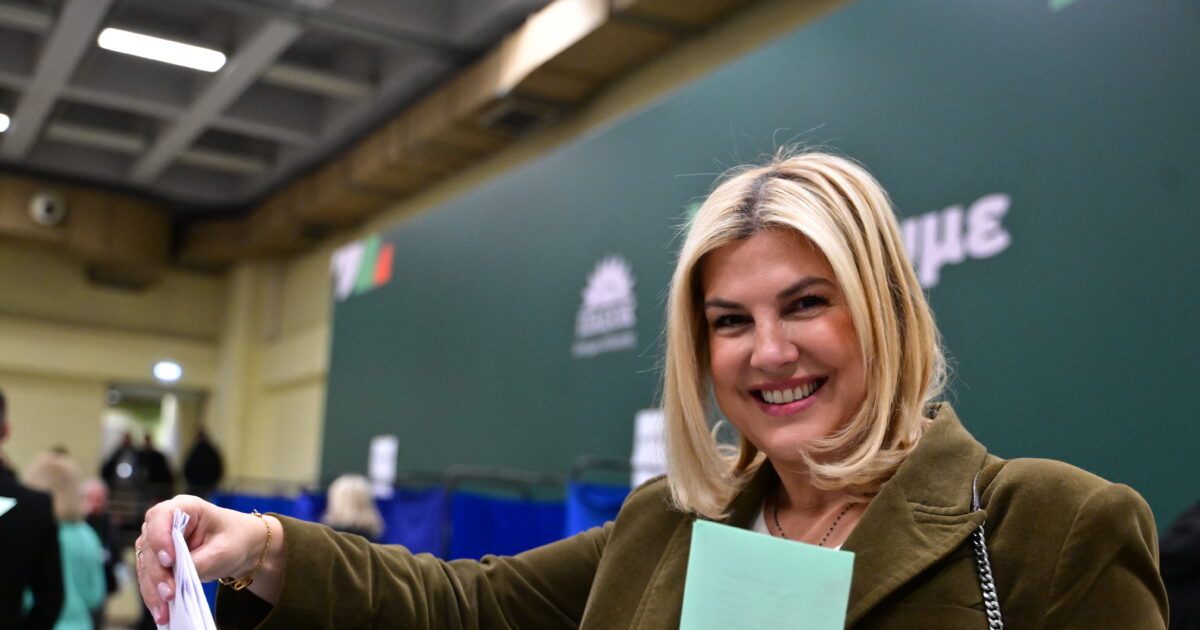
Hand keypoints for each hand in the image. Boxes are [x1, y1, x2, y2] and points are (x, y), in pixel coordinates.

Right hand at [134, 495, 282, 624]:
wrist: (242, 546)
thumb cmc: (236, 539)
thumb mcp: (223, 550)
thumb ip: (200, 561)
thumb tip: (176, 576)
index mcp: (186, 507)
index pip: (162, 516)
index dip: (160, 537)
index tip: (169, 560)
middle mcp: (166, 522)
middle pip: (149, 545)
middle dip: (158, 573)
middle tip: (169, 594)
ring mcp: (159, 540)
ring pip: (146, 565)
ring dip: (153, 589)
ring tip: (163, 610)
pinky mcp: (158, 560)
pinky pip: (150, 577)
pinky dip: (154, 594)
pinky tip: (161, 611)